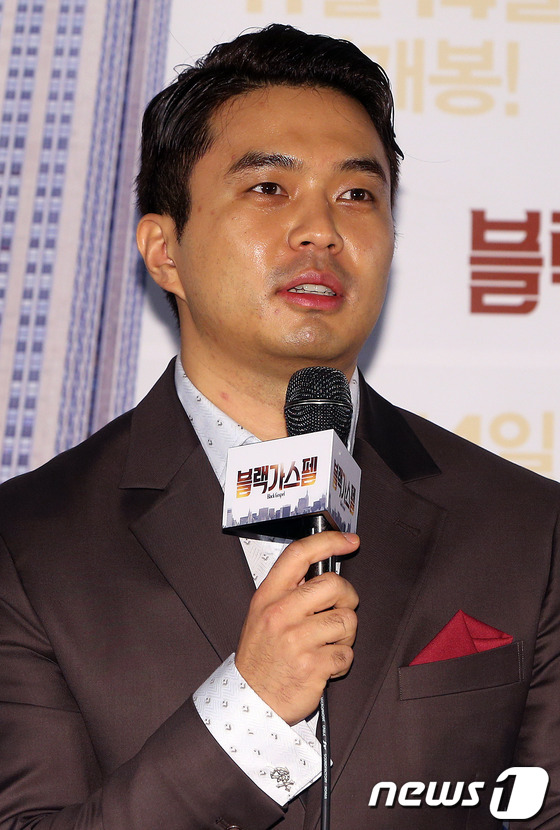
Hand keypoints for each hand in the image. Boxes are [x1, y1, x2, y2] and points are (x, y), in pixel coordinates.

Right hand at [235, 531, 359, 724]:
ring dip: (345, 634)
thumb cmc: (262, 656)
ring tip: (328, 643)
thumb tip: (324, 571)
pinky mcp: (313, 666)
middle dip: (347, 597)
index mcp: (269, 596)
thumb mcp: (262, 614)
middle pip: (334, 584)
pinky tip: (325, 663)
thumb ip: (289, 591)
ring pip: (347, 620)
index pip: (300, 554)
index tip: (349, 540)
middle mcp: (281, 614)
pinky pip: (347, 653)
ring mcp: (297, 640)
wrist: (252, 701)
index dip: (330, 540)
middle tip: (339, 609)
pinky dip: (341, 660)